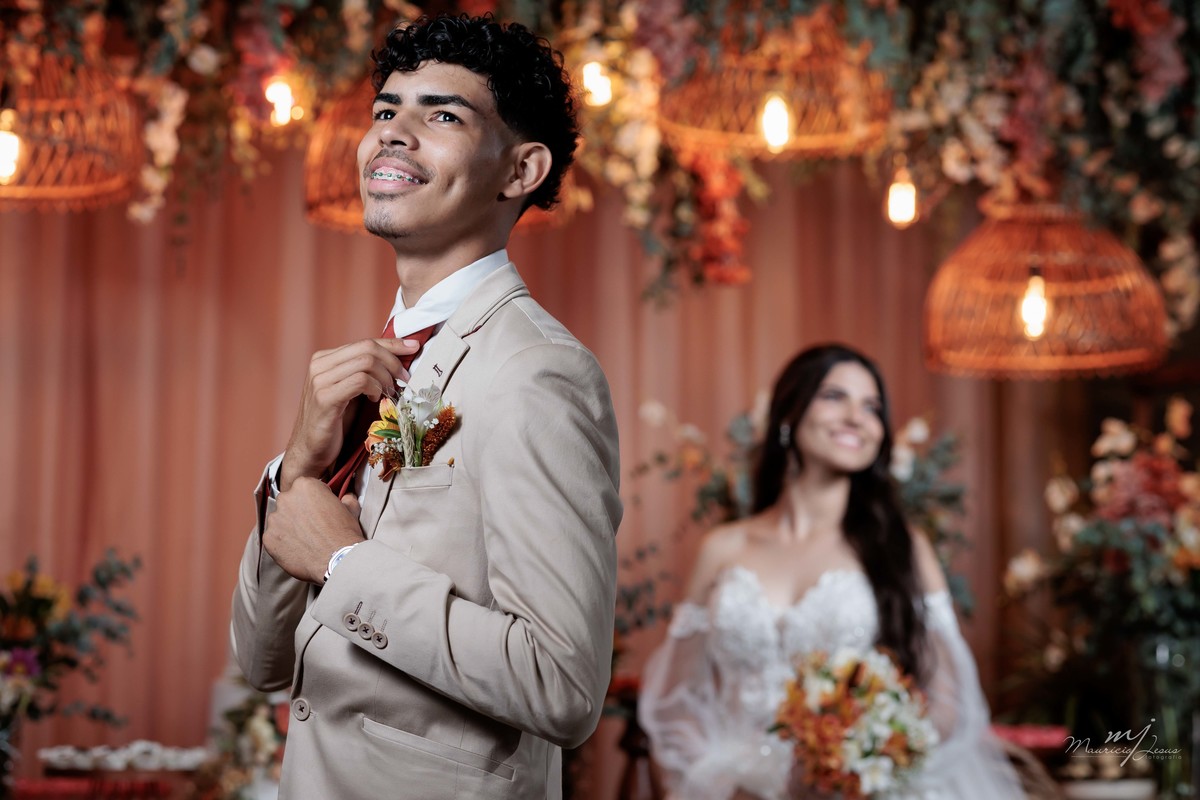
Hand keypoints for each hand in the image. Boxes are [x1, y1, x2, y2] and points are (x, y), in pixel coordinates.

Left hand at [263, 479, 363, 582]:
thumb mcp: (351, 509)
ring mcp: (275, 519)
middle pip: (289, 502)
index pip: (304, 488)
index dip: (313, 500)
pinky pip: (273, 538)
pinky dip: (282, 543)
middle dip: (297, 512)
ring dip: (289, 527)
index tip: (319, 510)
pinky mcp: (268, 538)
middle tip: (311, 526)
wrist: (338, 559)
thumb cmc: (344, 533)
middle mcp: (286, 498)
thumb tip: (346, 497)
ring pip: (279, 520)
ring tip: (305, 540)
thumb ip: (345, 498)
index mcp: (305, 485)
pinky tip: (298, 549)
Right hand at [279, 337, 419, 490]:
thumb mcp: (351, 389)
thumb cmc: (335, 420)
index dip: (392, 344)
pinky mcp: (325, 398)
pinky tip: (375, 399)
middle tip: (403, 379)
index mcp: (325, 358)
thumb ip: (364, 372)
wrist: (311, 449)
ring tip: (387, 392)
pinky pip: (360, 381)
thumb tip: (398, 358)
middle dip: (393, 362)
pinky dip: (375, 388)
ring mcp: (320, 380)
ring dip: (385, 378)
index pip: (365, 342)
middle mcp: (319, 364)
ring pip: (366, 363)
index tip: (414, 347)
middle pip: (367, 348)